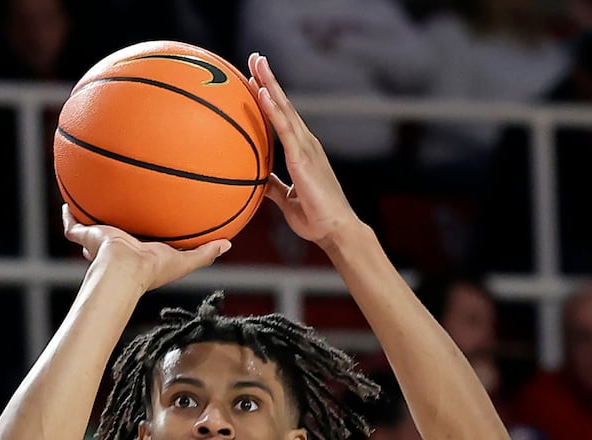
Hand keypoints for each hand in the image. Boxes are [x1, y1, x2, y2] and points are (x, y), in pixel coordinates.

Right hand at [61, 205, 229, 285]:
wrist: (123, 269)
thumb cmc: (151, 270)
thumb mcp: (183, 260)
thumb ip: (205, 253)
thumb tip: (228, 244)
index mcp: (139, 252)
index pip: (141, 243)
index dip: (144, 236)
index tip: (150, 225)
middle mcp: (118, 247)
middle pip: (115, 234)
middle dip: (115, 226)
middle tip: (119, 212)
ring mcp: (100, 242)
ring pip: (92, 229)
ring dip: (91, 218)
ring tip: (91, 202)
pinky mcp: (87, 236)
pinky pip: (72, 225)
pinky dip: (68, 216)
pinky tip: (66, 203)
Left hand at [247, 53, 363, 249]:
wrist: (335, 231)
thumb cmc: (316, 219)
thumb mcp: (288, 200)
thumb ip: (274, 187)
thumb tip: (259, 181)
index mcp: (303, 151)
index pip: (283, 117)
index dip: (270, 95)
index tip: (256, 78)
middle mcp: (306, 143)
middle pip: (284, 104)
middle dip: (269, 79)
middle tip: (256, 57)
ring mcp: (306, 148)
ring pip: (284, 109)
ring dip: (269, 84)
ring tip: (256, 62)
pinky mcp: (303, 157)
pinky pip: (284, 128)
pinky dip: (272, 108)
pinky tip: (261, 92)